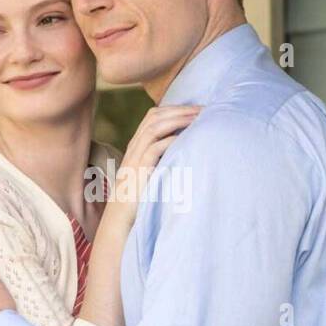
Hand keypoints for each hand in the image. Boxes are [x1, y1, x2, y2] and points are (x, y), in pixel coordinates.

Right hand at [109, 104, 200, 222]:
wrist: (121, 217)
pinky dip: (170, 140)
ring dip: (178, 120)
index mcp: (137, 144)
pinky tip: (185, 138)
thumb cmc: (141, 196)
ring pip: (154, 128)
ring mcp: (135, 157)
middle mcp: (135, 146)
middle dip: (181, 110)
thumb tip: (187, 148)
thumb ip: (162, 158)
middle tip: (204, 109)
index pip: (154, 115)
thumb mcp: (151, 171)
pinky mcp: (139, 170)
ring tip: (198, 118)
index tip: (197, 109)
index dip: (175, 108)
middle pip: (155, 116)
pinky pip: (154, 148)